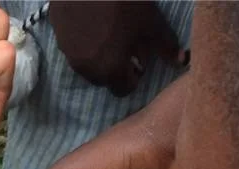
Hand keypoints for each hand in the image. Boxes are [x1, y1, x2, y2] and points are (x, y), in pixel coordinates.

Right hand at [49, 0, 185, 96]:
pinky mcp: (56, 33)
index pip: (122, 90)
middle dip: (114, 67)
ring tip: (106, 29)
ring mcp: (68, 52)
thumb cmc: (123, 0)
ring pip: (87, 64)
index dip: (133, 76)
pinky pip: (73, 46)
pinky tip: (90, 18)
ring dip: (97, 55)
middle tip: (123, 41)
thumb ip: (166, 45)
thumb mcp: (150, 21)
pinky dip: (83, 39)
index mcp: (110, 71)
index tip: (137, 59)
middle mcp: (87, 69)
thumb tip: (181, 62)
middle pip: (104, 79)